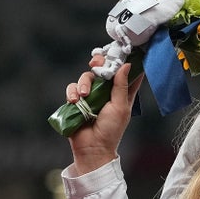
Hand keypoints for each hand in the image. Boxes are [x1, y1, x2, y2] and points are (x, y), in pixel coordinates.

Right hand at [65, 55, 143, 174]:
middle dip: (99, 63)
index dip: (123, 60)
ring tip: (84, 96)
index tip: (121, 50)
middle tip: (96, 63)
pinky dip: (72, 92)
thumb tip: (126, 65)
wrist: (92, 148)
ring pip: (86, 77)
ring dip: (83, 83)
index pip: (124, 72)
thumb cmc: (111, 130)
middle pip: (102, 69)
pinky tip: (75, 101)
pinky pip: (72, 88)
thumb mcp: (120, 107)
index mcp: (121, 93)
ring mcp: (90, 96)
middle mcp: (106, 92)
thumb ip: (122, 86)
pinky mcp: (77, 101)